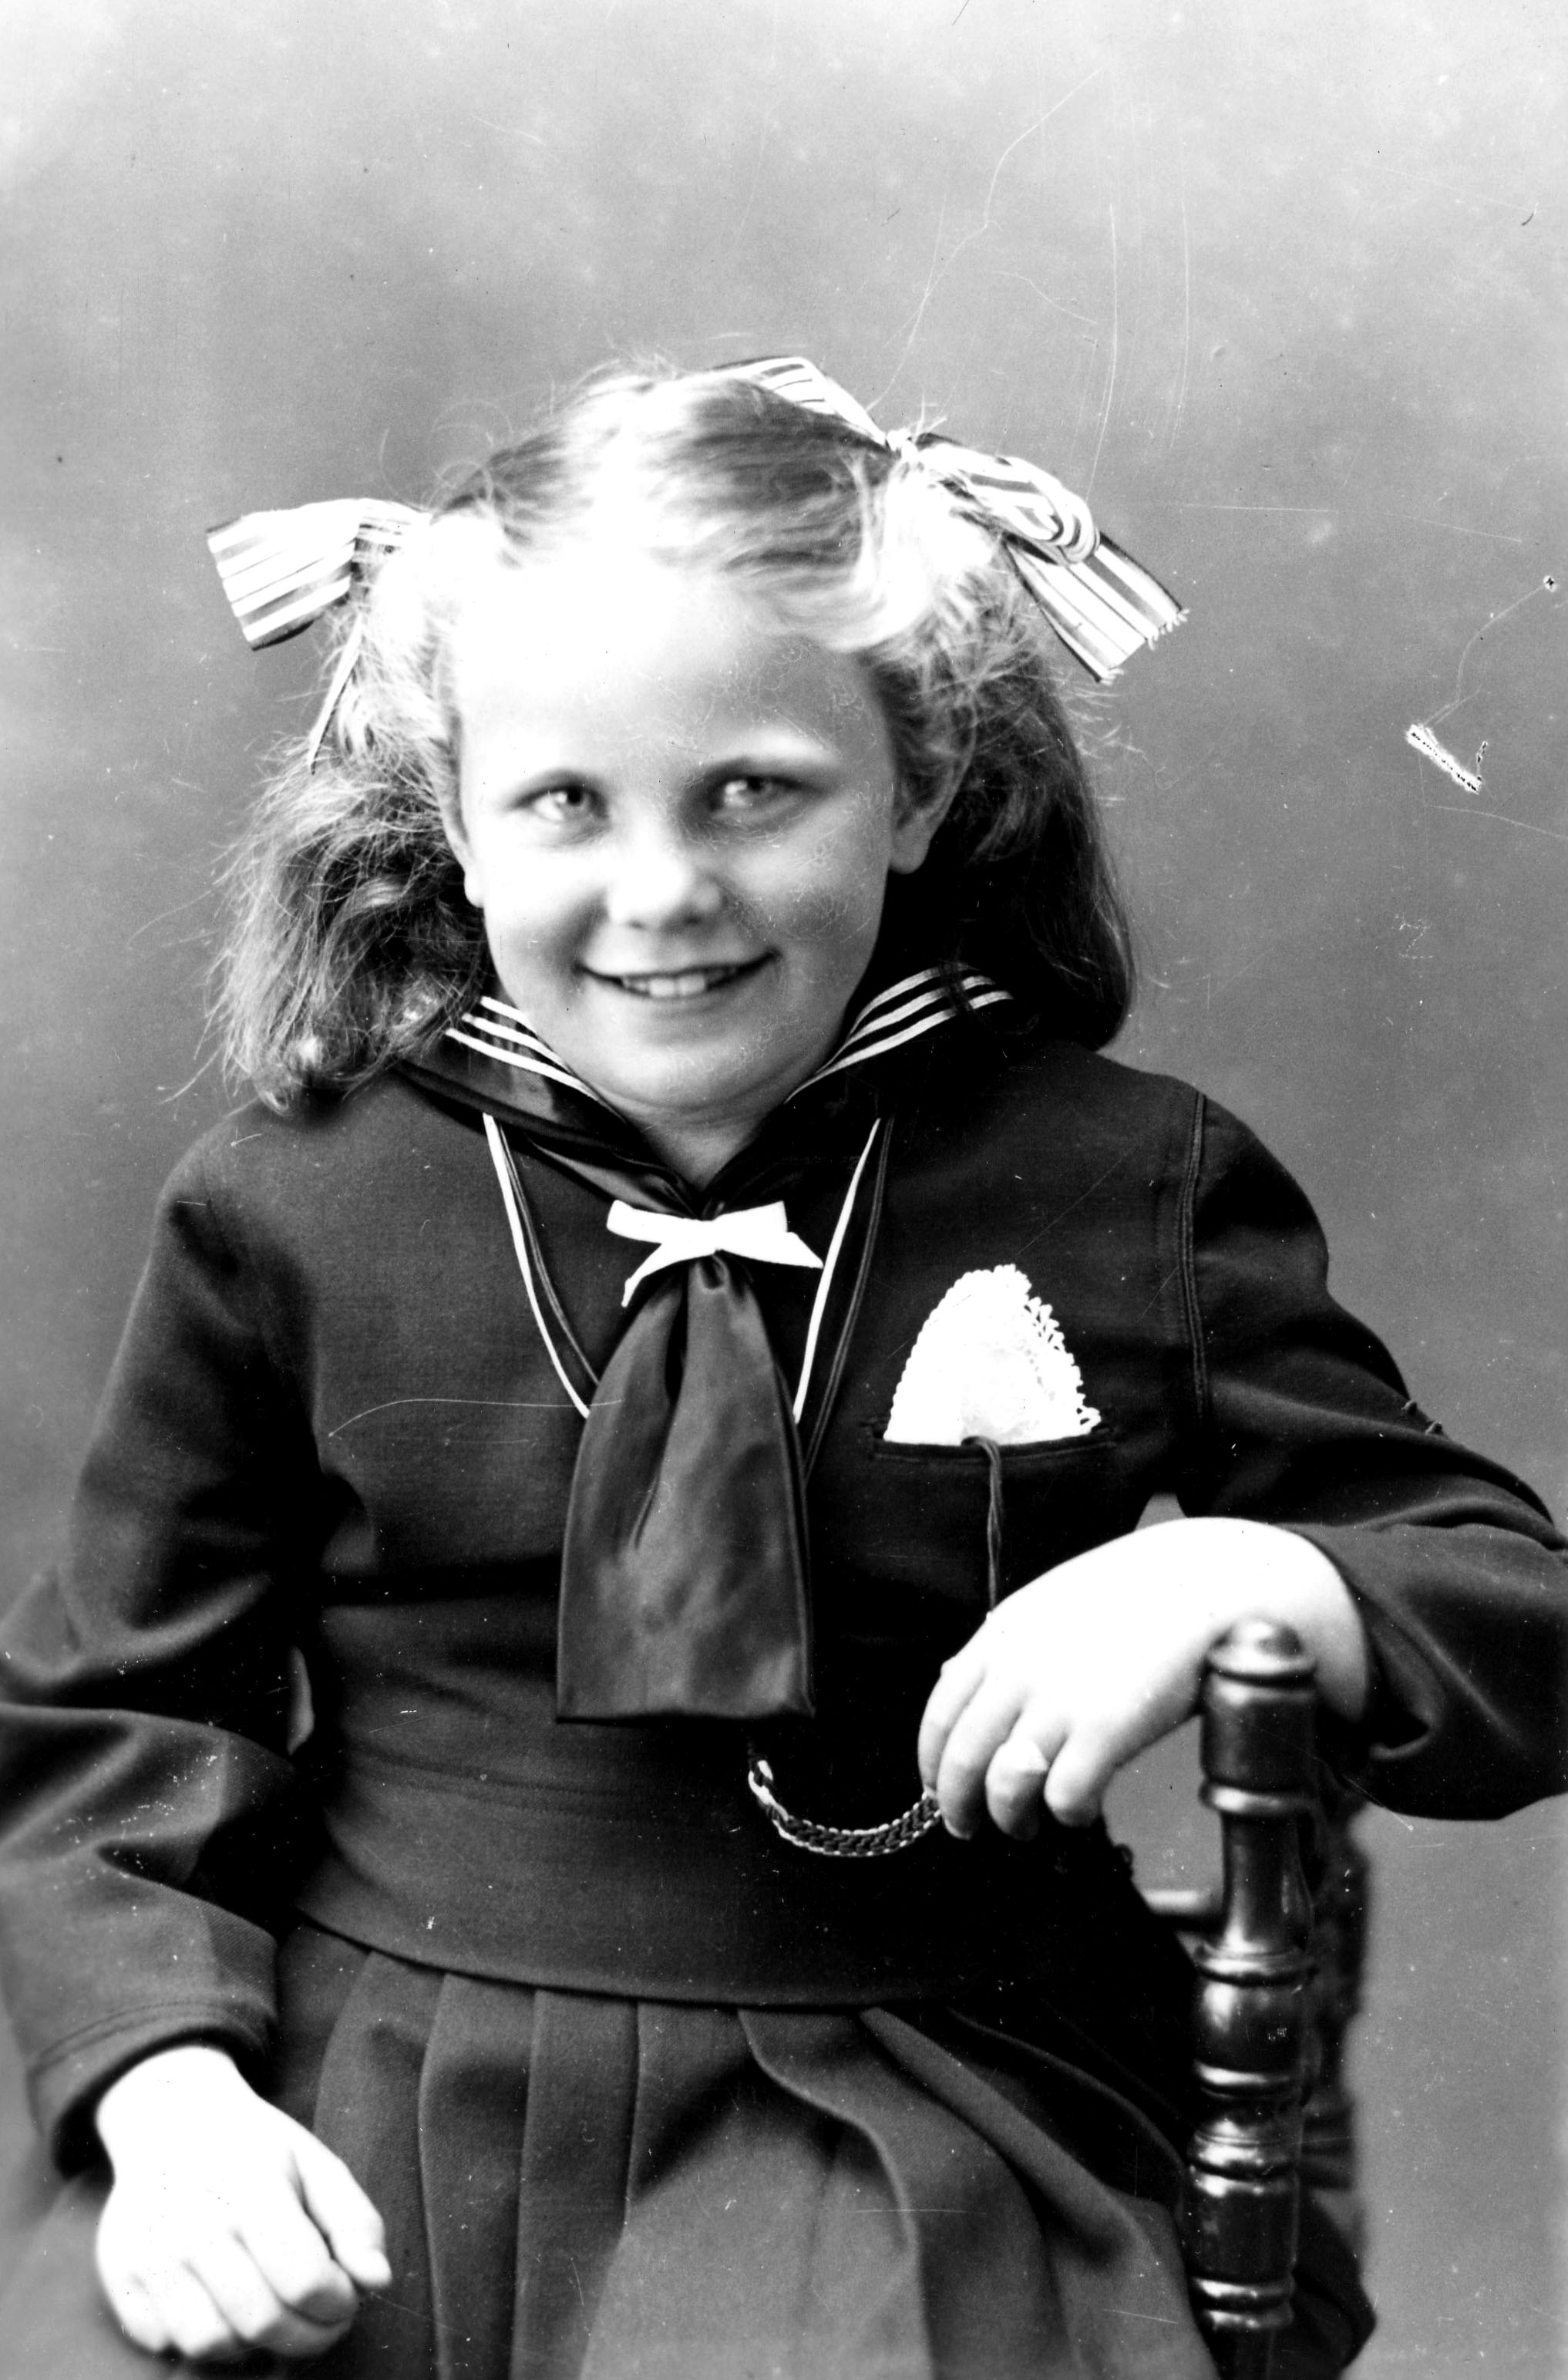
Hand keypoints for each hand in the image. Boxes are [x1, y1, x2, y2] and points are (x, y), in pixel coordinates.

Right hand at [94, 2043, 389, 2362]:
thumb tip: (376, 2282)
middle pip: (263, 2322)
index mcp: (252, 2189)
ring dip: (254, 2344)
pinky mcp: (121, 2279)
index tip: (345, 2297)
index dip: (338, 2305)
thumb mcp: (316, 2164)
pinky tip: (223, 2305)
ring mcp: (151, 2256)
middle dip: (308, 2336)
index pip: (304, 2280)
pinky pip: (166, 2342)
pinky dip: (203, 2337)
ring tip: (271, 2312)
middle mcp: (195, 2225)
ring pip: (212, 2344)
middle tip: (321, 2321)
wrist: (170, 2119)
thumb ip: (355, 2222)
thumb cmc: (256, 2149)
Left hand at [918, 1517, 1368, 1839]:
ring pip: (1005, 1786)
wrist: (1213, 1582)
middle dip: (957, 1804)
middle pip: (963, 1756)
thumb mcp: (1053, 1599)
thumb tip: (948, 1676)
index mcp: (1005, 1632)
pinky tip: (1079, 1812)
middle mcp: (1022, 1666)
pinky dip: (1065, 1816)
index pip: (941, 1710)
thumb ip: (1003, 1643)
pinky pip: (1065, 1797)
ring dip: (1009, 1818)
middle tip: (967, 1827)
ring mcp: (1064, 1698)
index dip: (931, 1760)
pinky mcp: (1108, 1729)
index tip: (937, 1787)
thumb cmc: (1140, 1594)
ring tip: (1026, 1825)